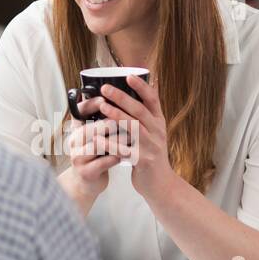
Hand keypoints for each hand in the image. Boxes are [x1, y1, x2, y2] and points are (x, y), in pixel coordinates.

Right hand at [63, 101, 125, 201]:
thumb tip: (117, 99)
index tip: (105, 99)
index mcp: (76, 129)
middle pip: (87, 129)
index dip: (91, 104)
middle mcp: (74, 142)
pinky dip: (116, 157)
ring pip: (96, 146)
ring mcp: (78, 158)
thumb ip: (101, 120)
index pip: (78, 112)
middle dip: (106, 124)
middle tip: (124, 118)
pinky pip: (102, 163)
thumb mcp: (94, 135)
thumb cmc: (95, 155)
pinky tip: (127, 154)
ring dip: (114, 140)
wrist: (87, 182)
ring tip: (129, 135)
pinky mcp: (86, 173)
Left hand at [96, 73, 176, 201]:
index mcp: (158, 122)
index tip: (129, 75)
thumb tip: (146, 87)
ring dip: (117, 116)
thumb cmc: (151, 154)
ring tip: (102, 107)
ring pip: (134, 128)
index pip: (153, 100)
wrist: (161, 185)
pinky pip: (125, 150)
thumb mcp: (153, 132)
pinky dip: (111, 144)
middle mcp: (157, 132)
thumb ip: (146, 113)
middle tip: (105, 88)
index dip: (142, 87)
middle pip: (140, 111)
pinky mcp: (143, 161)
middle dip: (122, 98)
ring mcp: (151, 147)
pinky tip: (98, 138)